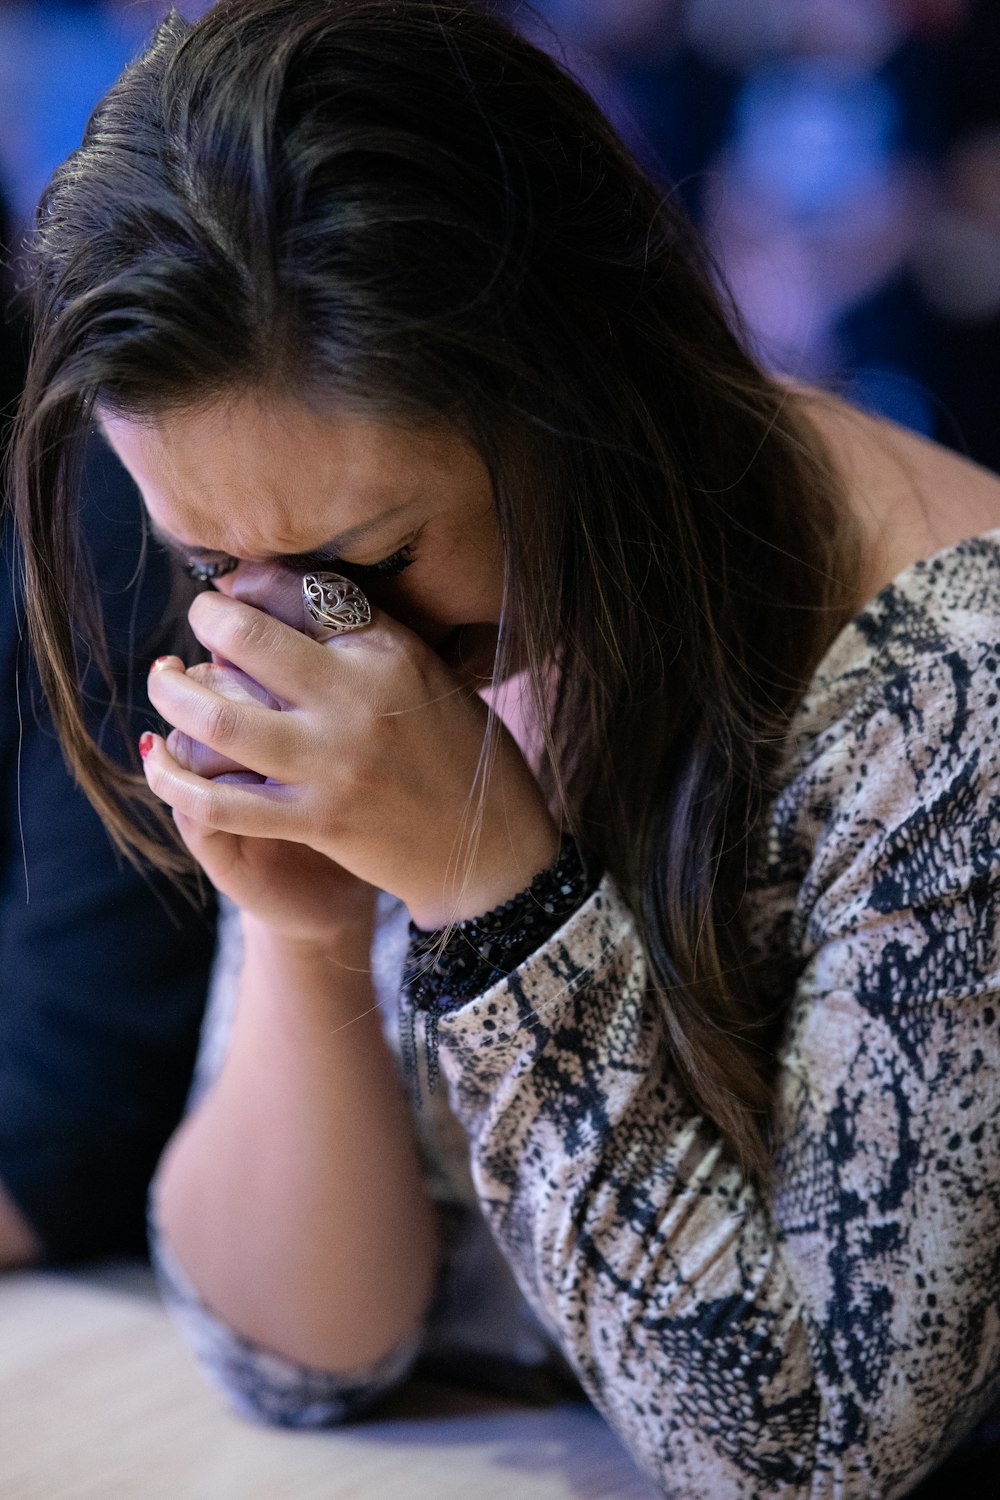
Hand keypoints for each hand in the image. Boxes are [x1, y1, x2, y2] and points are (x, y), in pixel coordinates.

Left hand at [143, 588, 558, 927]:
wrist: (489, 849)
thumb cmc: (460, 755)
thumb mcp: (429, 676)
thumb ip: (367, 639)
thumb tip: (291, 597)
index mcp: (391, 653)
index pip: (300, 593)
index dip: (251, 582)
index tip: (236, 587)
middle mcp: (358, 699)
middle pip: (246, 639)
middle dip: (205, 620)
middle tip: (200, 621)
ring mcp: (332, 763)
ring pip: (218, 718)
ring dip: (174, 693)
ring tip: (166, 681)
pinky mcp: (314, 820)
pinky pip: (219, 800)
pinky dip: (175, 778)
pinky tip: (160, 760)